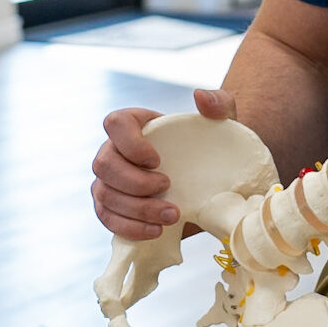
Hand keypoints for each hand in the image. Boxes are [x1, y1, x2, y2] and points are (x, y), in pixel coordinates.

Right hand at [91, 87, 236, 238]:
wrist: (210, 180)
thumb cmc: (211, 144)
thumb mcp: (223, 121)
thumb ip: (218, 102)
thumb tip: (200, 96)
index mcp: (134, 123)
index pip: (114, 124)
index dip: (129, 143)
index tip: (157, 159)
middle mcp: (114, 150)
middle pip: (104, 164)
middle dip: (134, 182)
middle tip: (168, 188)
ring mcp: (109, 181)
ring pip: (105, 195)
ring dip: (137, 209)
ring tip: (172, 216)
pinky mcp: (112, 207)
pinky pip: (107, 219)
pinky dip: (130, 228)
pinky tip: (156, 230)